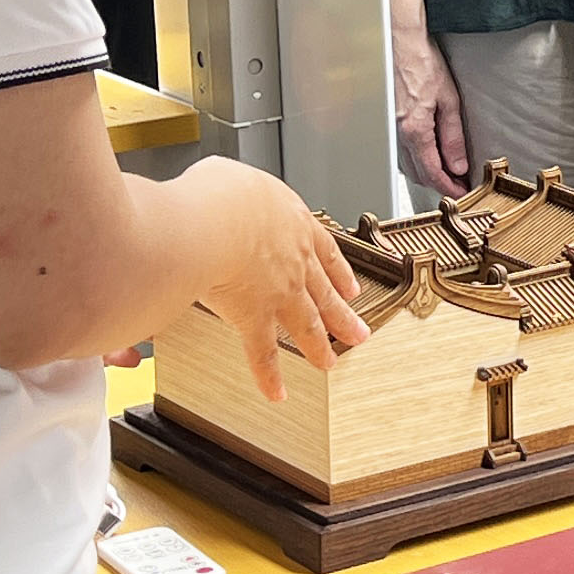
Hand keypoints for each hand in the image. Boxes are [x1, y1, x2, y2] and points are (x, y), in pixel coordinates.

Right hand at [177, 158, 372, 404]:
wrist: (214, 223)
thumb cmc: (220, 197)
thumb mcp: (236, 180)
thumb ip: (237, 194)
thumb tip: (224, 194)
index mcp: (294, 224)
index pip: (326, 252)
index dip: (340, 272)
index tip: (351, 289)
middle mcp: (296, 262)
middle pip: (326, 293)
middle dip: (344, 316)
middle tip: (360, 334)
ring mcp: (279, 293)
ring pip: (307, 325)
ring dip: (321, 347)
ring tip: (330, 363)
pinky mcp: (254, 318)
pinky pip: (263, 354)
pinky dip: (269, 376)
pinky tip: (277, 393)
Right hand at [392, 25, 472, 194]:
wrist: (399, 43)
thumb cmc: (422, 64)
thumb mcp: (449, 100)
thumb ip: (453, 136)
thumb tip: (459, 164)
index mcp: (414, 130)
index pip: (432, 172)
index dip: (449, 187)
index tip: (462, 192)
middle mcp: (398, 134)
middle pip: (419, 173)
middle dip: (440, 183)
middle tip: (460, 184)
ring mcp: (390, 129)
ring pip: (408, 165)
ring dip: (427, 173)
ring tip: (450, 171)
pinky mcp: (388, 122)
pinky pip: (402, 151)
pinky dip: (416, 160)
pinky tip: (429, 155)